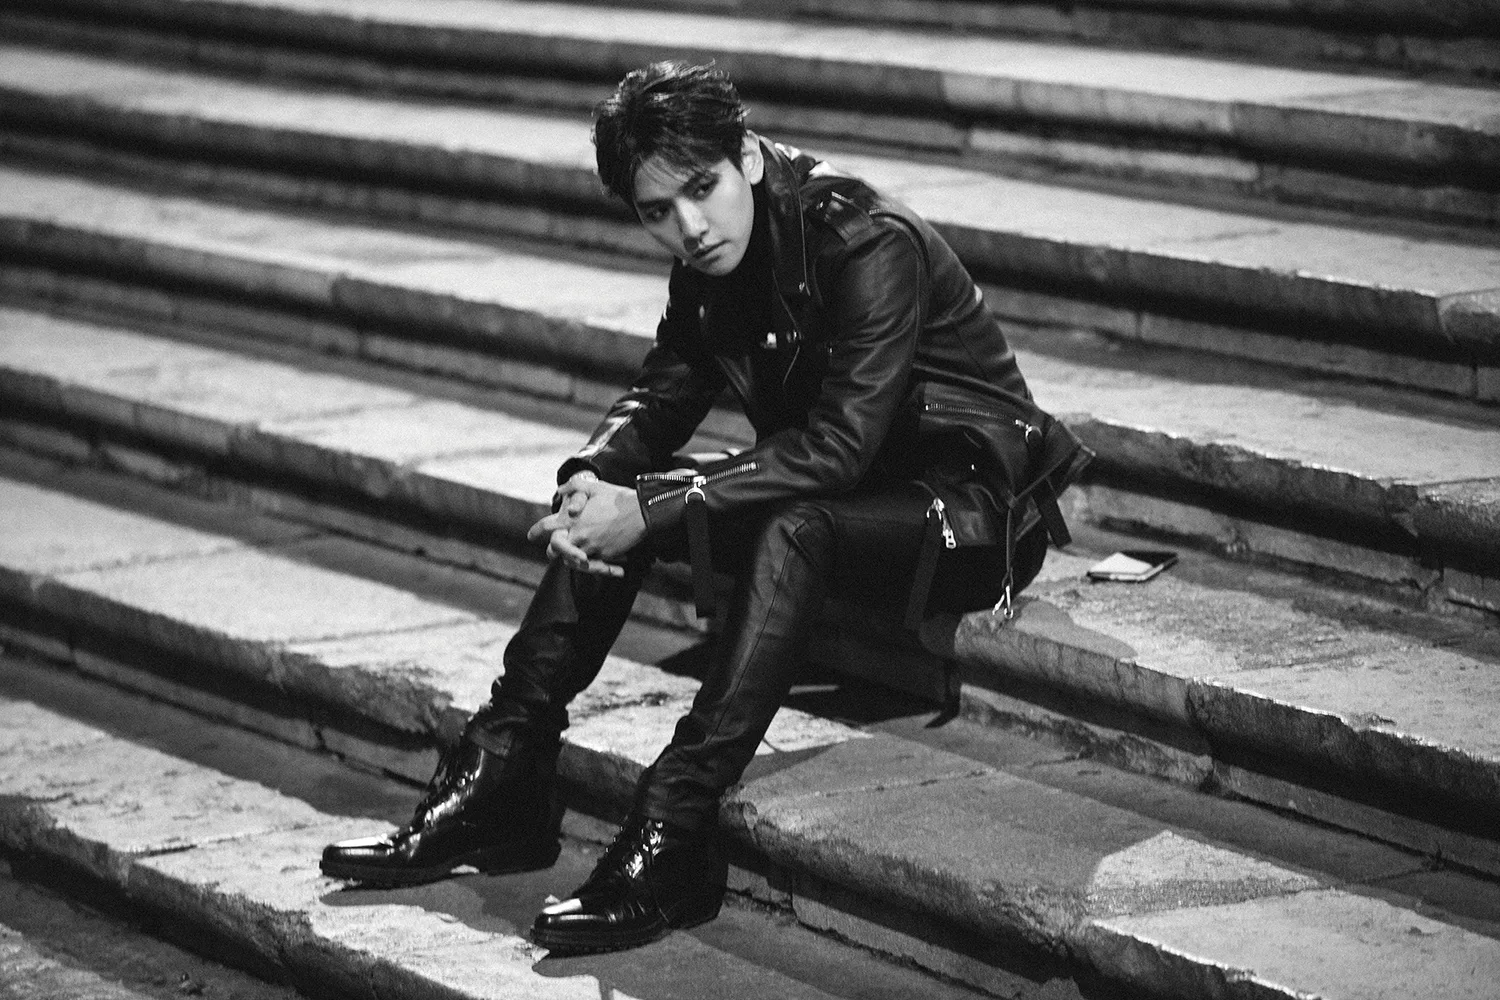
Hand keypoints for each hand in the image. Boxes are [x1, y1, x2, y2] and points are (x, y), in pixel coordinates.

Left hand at [527, 477, 645, 575]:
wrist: (641, 512)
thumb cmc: (618, 498)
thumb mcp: (595, 487)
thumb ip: (574, 487)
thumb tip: (559, 490)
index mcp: (572, 518)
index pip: (546, 527)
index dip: (536, 531)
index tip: (530, 535)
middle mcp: (577, 535)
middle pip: (554, 551)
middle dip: (553, 551)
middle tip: (551, 552)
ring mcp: (590, 547)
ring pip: (572, 560)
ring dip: (573, 559)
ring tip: (577, 557)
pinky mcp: (604, 556)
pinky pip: (593, 565)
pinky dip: (596, 565)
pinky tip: (600, 562)